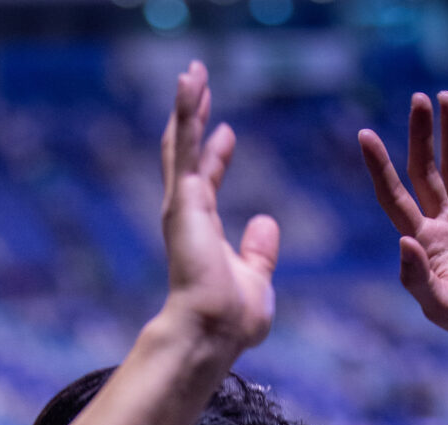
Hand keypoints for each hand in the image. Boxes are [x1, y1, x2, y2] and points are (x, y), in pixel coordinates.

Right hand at [160, 60, 279, 355]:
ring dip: (187, 106)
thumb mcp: (256, 278)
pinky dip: (186, 112)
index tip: (228, 132)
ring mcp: (183, 206)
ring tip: (192, 71)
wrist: (213, 332)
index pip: (209, 183)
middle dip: (194, 119)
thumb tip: (265, 223)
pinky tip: (189, 81)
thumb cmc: (233, 320)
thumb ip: (259, 252)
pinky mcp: (184, 199)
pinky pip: (185, 145)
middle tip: (197, 85)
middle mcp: (189, 217)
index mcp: (205, 234)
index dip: (217, 156)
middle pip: (188, 155)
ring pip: (182, 143)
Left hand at [359, 91, 447, 361]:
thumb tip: (404, 241)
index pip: (394, 197)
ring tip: (445, 98)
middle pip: (424, 172)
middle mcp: (444, 227)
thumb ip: (420, 279)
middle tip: (417, 99)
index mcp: (425, 243)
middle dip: (420, 136)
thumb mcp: (444, 308)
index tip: (364, 135)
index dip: (379, 167)